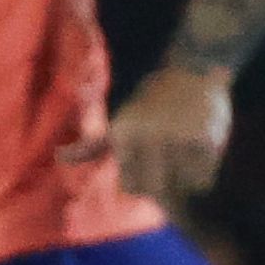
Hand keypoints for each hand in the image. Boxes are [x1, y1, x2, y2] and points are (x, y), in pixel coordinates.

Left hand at [85, 64, 232, 205]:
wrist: (191, 74)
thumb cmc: (150, 104)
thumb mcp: (119, 123)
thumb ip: (91, 146)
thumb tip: (59, 157)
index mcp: (124, 134)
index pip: (132, 187)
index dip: (144, 184)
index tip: (151, 168)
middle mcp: (149, 137)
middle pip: (156, 190)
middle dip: (164, 186)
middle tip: (170, 165)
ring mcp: (178, 139)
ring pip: (182, 187)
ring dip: (186, 178)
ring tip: (184, 154)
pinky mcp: (205, 141)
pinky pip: (203, 178)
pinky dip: (204, 172)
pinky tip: (200, 150)